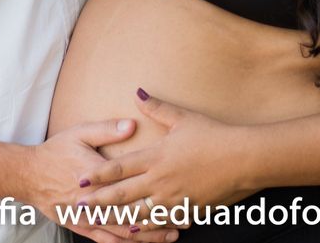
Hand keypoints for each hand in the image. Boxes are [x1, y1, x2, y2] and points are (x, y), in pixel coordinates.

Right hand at [27, 119, 178, 241]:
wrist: (27, 175)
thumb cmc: (55, 152)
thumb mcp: (80, 133)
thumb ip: (107, 129)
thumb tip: (132, 125)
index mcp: (98, 175)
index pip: (133, 184)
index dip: (157, 189)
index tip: (179, 189)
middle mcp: (95, 201)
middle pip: (133, 213)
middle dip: (161, 217)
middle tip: (186, 217)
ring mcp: (88, 218)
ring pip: (123, 231)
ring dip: (149, 234)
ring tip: (171, 234)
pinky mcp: (82, 227)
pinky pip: (107, 240)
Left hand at [77, 90, 256, 224]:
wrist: (243, 159)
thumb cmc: (213, 135)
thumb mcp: (182, 118)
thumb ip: (156, 107)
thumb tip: (137, 91)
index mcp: (157, 156)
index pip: (120, 168)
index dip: (98, 175)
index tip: (80, 180)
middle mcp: (160, 180)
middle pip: (122, 194)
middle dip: (98, 201)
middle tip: (77, 206)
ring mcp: (173, 198)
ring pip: (137, 213)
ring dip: (115, 218)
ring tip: (97, 222)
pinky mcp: (186, 210)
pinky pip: (160, 222)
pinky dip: (144, 228)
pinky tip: (132, 231)